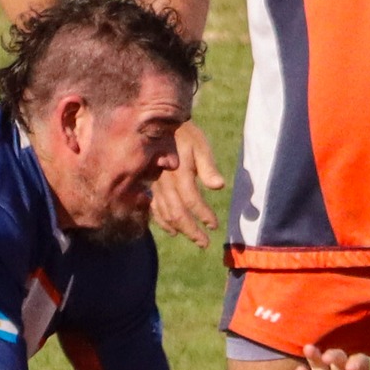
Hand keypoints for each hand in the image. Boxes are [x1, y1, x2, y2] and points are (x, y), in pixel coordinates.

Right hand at [149, 120, 224, 246]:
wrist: (160, 126)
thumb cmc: (185, 135)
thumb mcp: (200, 146)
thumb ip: (208, 167)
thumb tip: (218, 186)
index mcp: (179, 173)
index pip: (192, 201)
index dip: (203, 215)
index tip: (214, 226)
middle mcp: (165, 183)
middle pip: (177, 213)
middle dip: (191, 230)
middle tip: (205, 243)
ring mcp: (155, 185)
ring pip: (165, 213)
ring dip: (180, 229)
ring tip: (194, 239)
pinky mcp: (150, 185)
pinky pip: (154, 208)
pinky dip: (162, 221)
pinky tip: (172, 230)